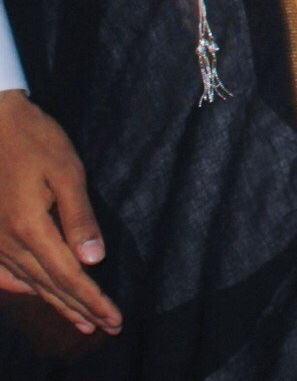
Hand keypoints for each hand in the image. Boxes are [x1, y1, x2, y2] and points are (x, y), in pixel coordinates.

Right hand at [0, 92, 120, 336]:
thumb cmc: (35, 141)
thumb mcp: (66, 172)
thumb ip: (79, 218)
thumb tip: (93, 260)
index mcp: (30, 229)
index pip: (68, 276)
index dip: (92, 301)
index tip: (114, 319)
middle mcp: (7, 243)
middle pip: (49, 286)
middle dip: (81, 308)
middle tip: (108, 327)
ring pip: (28, 283)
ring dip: (56, 303)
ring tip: (82, 321)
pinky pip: (4, 273)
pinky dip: (24, 288)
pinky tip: (37, 294)